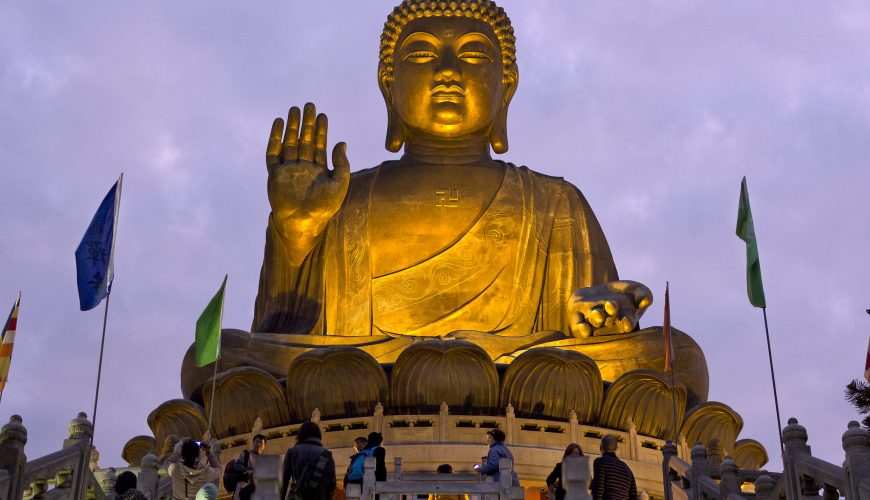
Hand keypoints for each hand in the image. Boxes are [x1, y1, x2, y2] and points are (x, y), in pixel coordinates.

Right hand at [266, 103, 349, 262]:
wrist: (302, 222)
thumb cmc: (323, 207)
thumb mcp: (340, 184)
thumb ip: (342, 164)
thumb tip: (342, 143)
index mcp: (318, 171)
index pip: (319, 145)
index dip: (321, 130)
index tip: (323, 115)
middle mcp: (303, 168)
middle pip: (304, 141)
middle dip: (307, 123)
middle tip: (309, 105)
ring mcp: (288, 170)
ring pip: (290, 143)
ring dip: (292, 126)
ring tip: (294, 109)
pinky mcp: (275, 174)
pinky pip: (273, 153)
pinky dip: (275, 138)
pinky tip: (279, 123)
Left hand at [567, 280, 651, 337]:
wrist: (600, 292)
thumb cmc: (623, 293)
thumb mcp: (636, 290)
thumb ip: (644, 294)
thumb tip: (645, 301)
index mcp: (624, 319)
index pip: (627, 324)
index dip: (627, 323)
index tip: (627, 323)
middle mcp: (608, 323)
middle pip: (609, 322)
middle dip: (609, 315)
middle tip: (611, 307)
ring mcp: (592, 322)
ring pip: (593, 322)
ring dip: (596, 318)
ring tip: (598, 313)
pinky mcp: (578, 319)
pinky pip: (578, 327)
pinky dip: (581, 328)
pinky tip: (583, 327)